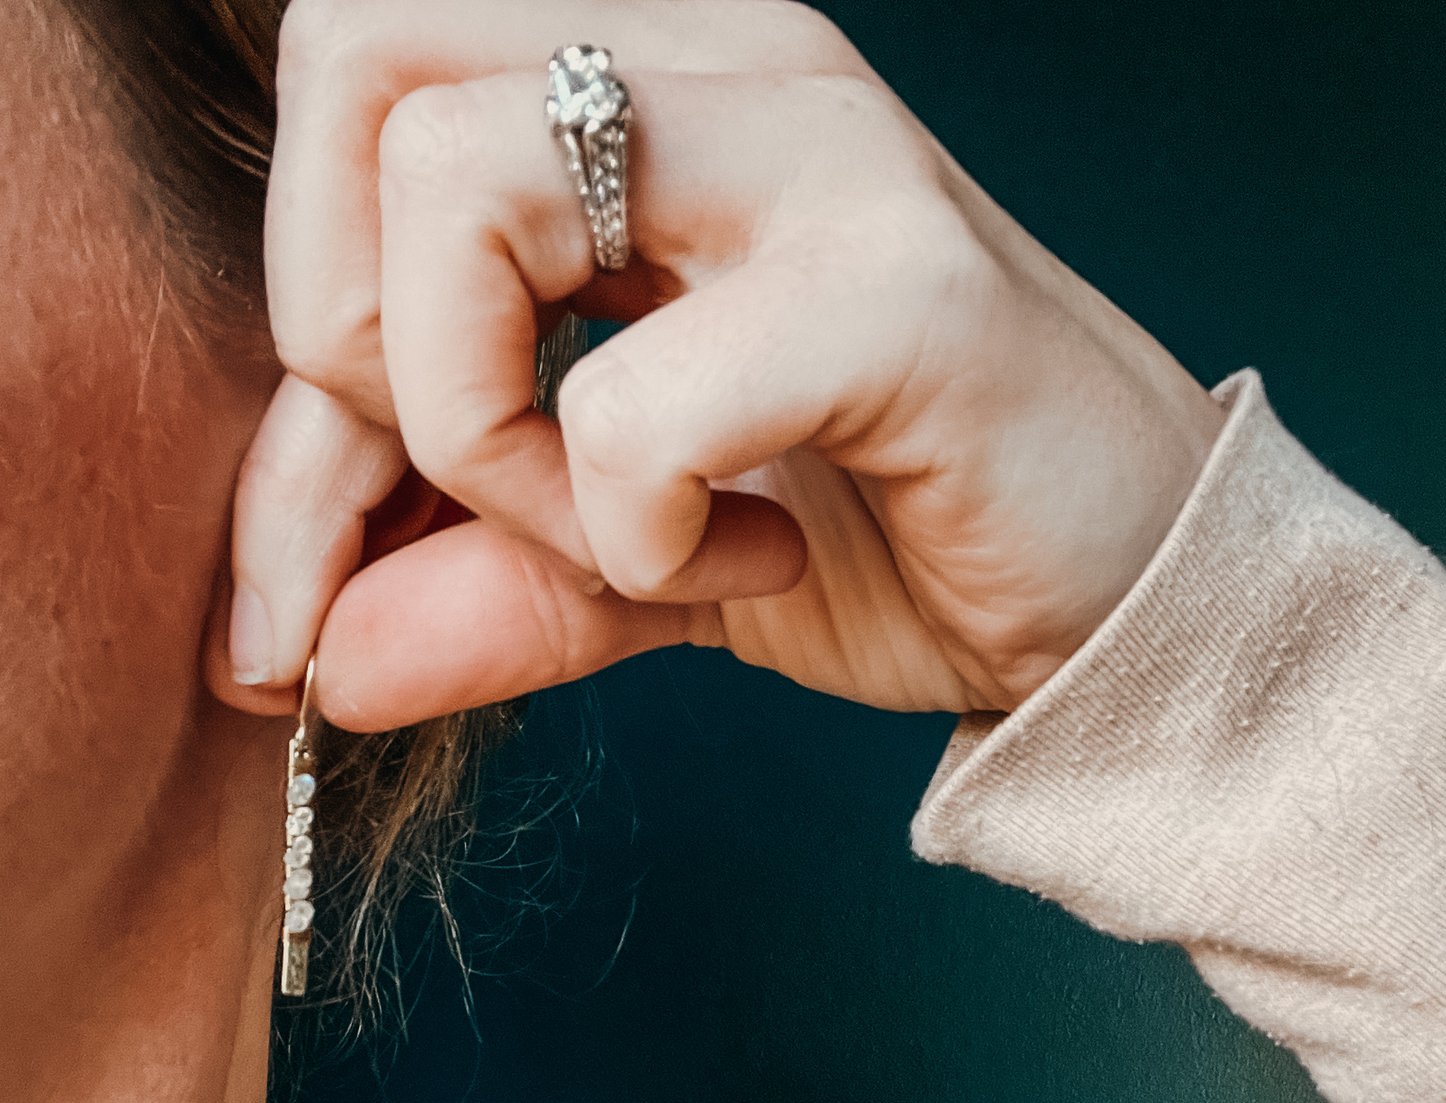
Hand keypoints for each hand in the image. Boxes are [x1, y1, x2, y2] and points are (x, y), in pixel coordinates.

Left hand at [214, 0, 1224, 729]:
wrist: (1122, 601)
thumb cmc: (892, 536)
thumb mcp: (634, 566)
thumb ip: (478, 581)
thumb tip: (312, 660)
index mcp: (641, 84)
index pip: (345, 121)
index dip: (285, 387)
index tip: (303, 593)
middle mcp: (718, 60)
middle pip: (354, 66)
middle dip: (350, 351)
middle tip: (490, 500)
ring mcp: (814, 149)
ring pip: (458, 185)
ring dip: (489, 436)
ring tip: (631, 540)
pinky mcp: (896, 289)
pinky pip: (634, 402)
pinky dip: (637, 534)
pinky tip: (748, 566)